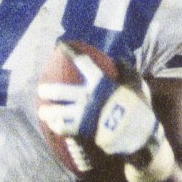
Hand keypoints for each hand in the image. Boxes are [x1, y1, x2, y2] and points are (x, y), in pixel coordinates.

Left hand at [36, 46, 160, 160]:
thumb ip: (126, 72)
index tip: (62, 46)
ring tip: (42, 112)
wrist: (140, 136)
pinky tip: (53, 126)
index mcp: (101, 84)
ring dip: (48, 112)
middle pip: (61, 91)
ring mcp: (84, 115)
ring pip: (58, 112)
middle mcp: (89, 97)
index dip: (71, 53)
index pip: (84, 63)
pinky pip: (64, 128)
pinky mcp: (84, 131)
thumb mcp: (136, 86)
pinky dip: (57, 126)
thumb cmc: (139, 109)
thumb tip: (119, 60)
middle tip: (41, 90)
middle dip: (48, 90)